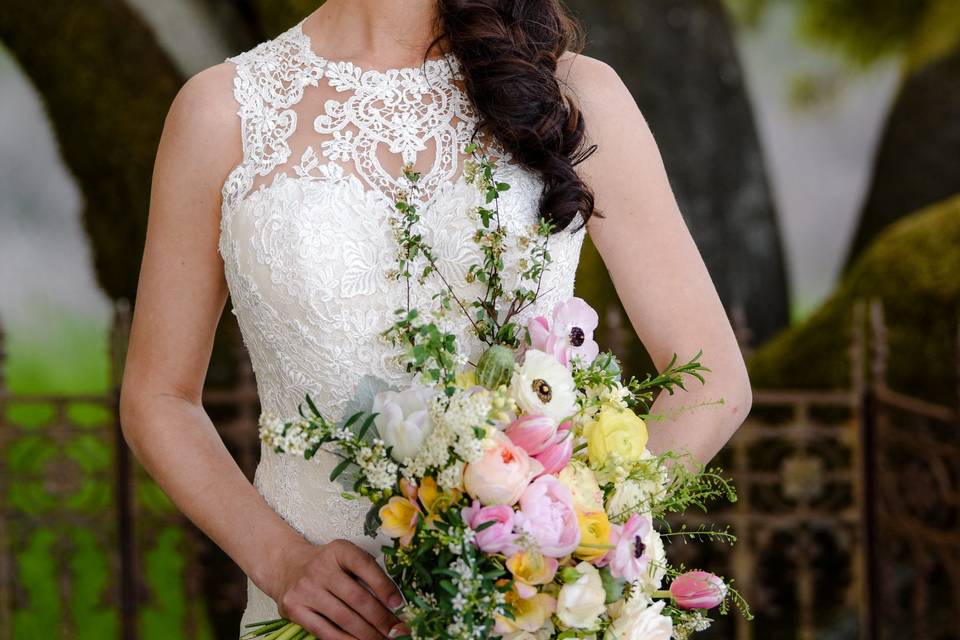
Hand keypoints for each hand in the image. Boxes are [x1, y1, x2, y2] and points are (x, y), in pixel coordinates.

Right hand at [268, 538, 404, 638]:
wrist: (287, 566)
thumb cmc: (326, 565)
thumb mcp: (345, 557)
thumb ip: (366, 573)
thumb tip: (394, 604)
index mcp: (339, 550)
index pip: (366, 566)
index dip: (385, 587)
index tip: (399, 605)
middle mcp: (321, 568)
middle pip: (357, 598)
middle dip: (381, 619)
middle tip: (397, 632)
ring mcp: (306, 589)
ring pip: (343, 618)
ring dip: (367, 634)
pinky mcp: (294, 609)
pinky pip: (324, 631)